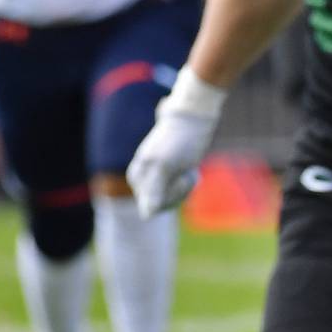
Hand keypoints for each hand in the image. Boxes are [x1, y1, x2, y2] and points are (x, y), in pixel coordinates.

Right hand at [127, 68, 226, 219]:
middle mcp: (142, 177)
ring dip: (185, 186)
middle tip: (188, 172)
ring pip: (173, 197)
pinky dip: (187, 182)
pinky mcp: (169, 170)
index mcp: (137, 177)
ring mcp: (156, 173)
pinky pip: (178, 188)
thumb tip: (147, 215)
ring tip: (190, 168)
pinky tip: (191, 169)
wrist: (195, 115)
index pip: (154, 207)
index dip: (172, 197)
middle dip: (179, 192)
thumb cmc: (181, 140)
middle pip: (163, 203)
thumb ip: (154, 190)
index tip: (182, 177)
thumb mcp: (166, 165)